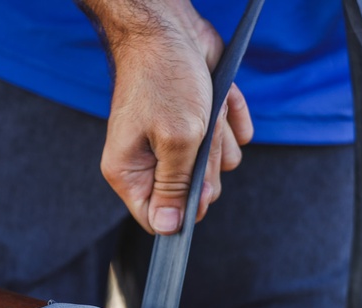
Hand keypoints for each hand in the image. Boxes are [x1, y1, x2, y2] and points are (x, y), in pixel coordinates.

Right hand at [83, 0, 252, 234]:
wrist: (167, 24)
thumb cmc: (165, 78)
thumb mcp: (176, 139)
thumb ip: (175, 187)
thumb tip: (168, 228)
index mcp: (129, 171)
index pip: (156, 218)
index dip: (183, 211)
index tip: (198, 190)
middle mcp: (149, 160)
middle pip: (192, 195)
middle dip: (206, 166)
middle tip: (198, 136)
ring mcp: (175, 140)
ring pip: (216, 166)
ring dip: (221, 138)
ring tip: (205, 110)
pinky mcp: (200, 121)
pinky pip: (230, 138)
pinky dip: (232, 118)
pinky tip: (221, 101)